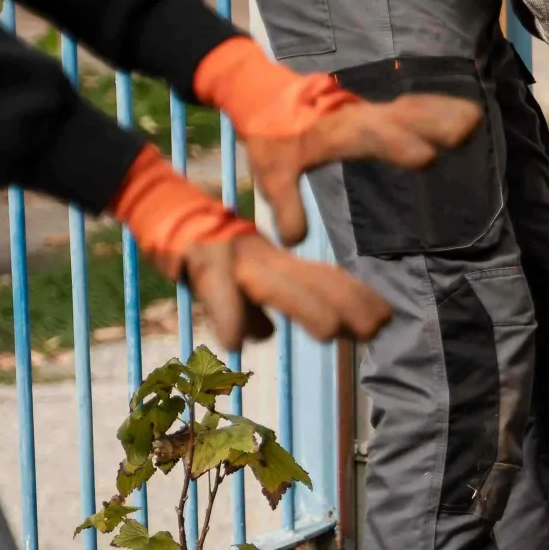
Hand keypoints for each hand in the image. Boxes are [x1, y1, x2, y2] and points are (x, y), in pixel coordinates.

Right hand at [181, 235, 391, 344]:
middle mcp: (263, 259)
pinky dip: (225, 314)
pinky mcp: (198, 260)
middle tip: (378, 328)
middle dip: (347, 303)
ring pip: (275, 283)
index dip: (356, 297)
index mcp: (275, 265)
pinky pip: (215, 289)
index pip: (324, 279)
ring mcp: (233, 259)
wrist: (161, 207)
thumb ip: (251, 309)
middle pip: (312, 280)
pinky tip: (233, 342)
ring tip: (330, 333)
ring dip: (305, 307)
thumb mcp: (231, 285)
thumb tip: (265, 333)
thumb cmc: (202, 251)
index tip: (388, 319)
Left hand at [244, 96, 476, 244]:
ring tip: (476, 118)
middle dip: (432, 124)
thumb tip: (295, 241)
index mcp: (335, 131)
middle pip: (401, 118)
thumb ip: (285, 203)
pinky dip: (437, 107)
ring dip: (442, 112)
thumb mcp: (270, 171)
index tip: (426, 158)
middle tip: (467, 130)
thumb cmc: (271, 137)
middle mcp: (358, 117)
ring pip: (411, 109)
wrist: (265, 95)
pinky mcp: (377, 111)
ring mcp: (370, 111)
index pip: (370, 138)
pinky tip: (463, 113)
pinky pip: (412, 107)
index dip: (397, 146)